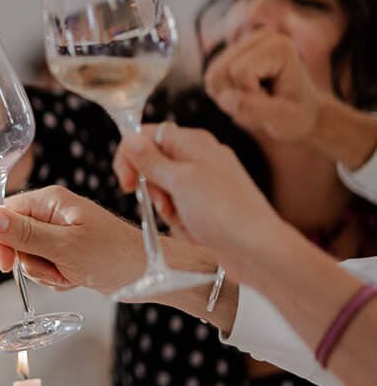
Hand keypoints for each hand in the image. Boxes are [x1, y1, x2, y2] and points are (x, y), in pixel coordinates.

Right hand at [0, 185, 144, 292]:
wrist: (149, 275)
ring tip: (71, 272)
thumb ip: (25, 233)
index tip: (7, 265)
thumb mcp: (65, 246)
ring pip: (26, 257)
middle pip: (11, 238)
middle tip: (52, 268)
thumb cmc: (115, 255)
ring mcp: (57, 232)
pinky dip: (55, 277)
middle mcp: (49, 213)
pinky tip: (75, 277)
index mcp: (48, 201)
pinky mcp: (63, 250)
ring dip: (45, 272)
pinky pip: (42, 267)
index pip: (2, 215)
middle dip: (28, 261)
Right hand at [115, 123, 279, 266]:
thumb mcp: (179, 181)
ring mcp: (204, 184)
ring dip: (170, 212)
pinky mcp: (207, 207)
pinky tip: (199, 232)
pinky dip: (183, 224)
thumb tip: (130, 138)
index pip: (146, 136)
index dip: (130, 157)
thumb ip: (150, 160)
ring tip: (190, 221)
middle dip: (154, 191)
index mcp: (193, 142)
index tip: (126, 182)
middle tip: (168, 204)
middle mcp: (199, 158)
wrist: (257, 249)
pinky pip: (179, 212)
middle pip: (152, 167)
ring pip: (164, 193)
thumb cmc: (225, 212)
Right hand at [203, 28, 320, 142]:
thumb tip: (224, 98)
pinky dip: (223, 96)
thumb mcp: (285, 119)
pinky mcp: (230, 56)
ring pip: (213, 77)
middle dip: (238, 96)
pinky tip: (245, 96)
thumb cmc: (297, 117)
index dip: (251, 96)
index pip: (240, 72)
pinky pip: (210, 80)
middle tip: (264, 102)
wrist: (300, 115)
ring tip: (256, 99)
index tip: (274, 102)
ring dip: (229, 97)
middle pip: (223, 72)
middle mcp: (262, 37)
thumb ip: (256, 109)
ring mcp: (244, 45)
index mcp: (280, 46)